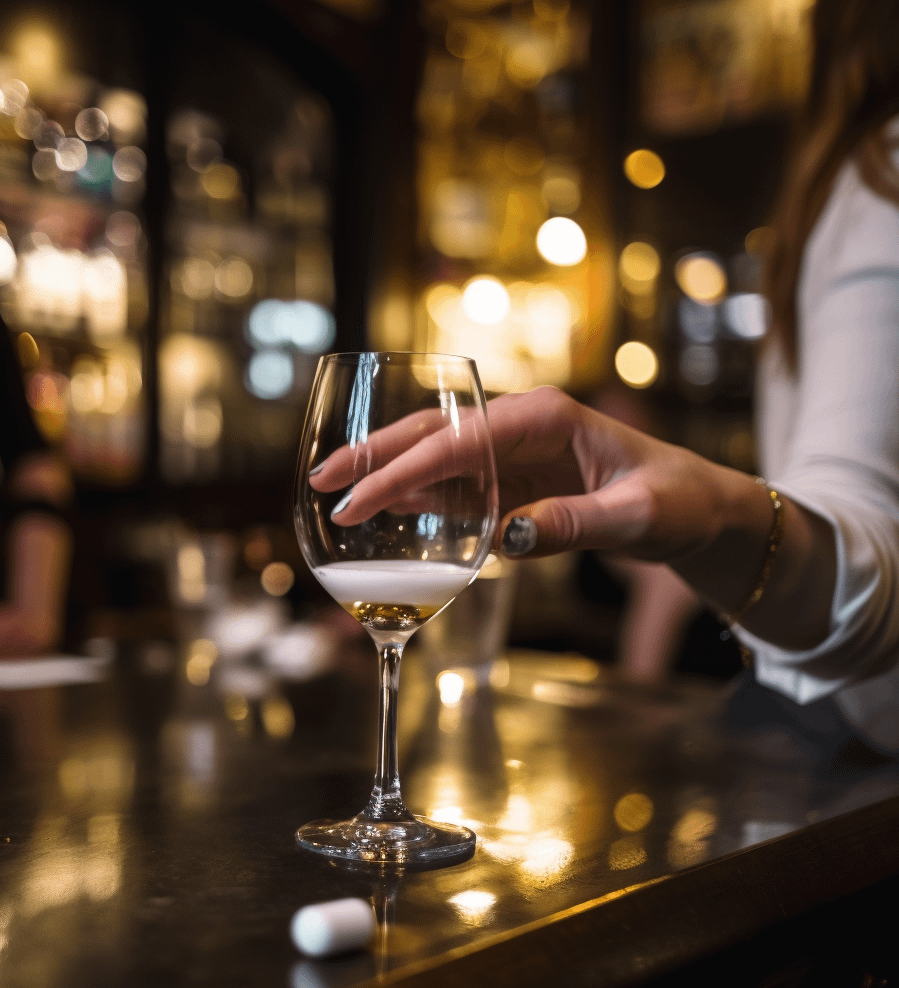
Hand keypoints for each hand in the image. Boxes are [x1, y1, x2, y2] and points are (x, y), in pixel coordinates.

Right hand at [311, 386, 835, 650]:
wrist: (700, 510)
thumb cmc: (677, 501)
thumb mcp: (636, 516)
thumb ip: (574, 523)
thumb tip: (507, 537)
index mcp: (545, 417)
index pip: (458, 441)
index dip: (403, 470)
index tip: (359, 498)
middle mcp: (521, 427)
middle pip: (432, 435)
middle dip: (375, 457)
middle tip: (320, 482)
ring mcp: (515, 453)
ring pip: (437, 459)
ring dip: (388, 477)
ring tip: (337, 497)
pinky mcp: (516, 480)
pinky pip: (458, 488)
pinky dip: (419, 500)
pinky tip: (387, 512)